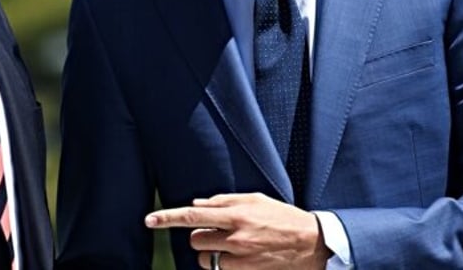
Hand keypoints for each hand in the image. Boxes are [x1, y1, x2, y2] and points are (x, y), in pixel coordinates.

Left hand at [145, 192, 330, 268]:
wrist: (312, 244)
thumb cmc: (282, 216)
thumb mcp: (254, 200)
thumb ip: (224, 201)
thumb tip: (198, 203)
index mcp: (235, 214)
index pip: (192, 215)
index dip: (168, 218)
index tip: (149, 220)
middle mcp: (235, 237)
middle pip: (195, 240)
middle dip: (200, 236)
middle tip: (217, 232)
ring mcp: (241, 259)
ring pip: (207, 259)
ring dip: (211, 253)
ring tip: (230, 245)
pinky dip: (226, 264)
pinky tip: (242, 256)